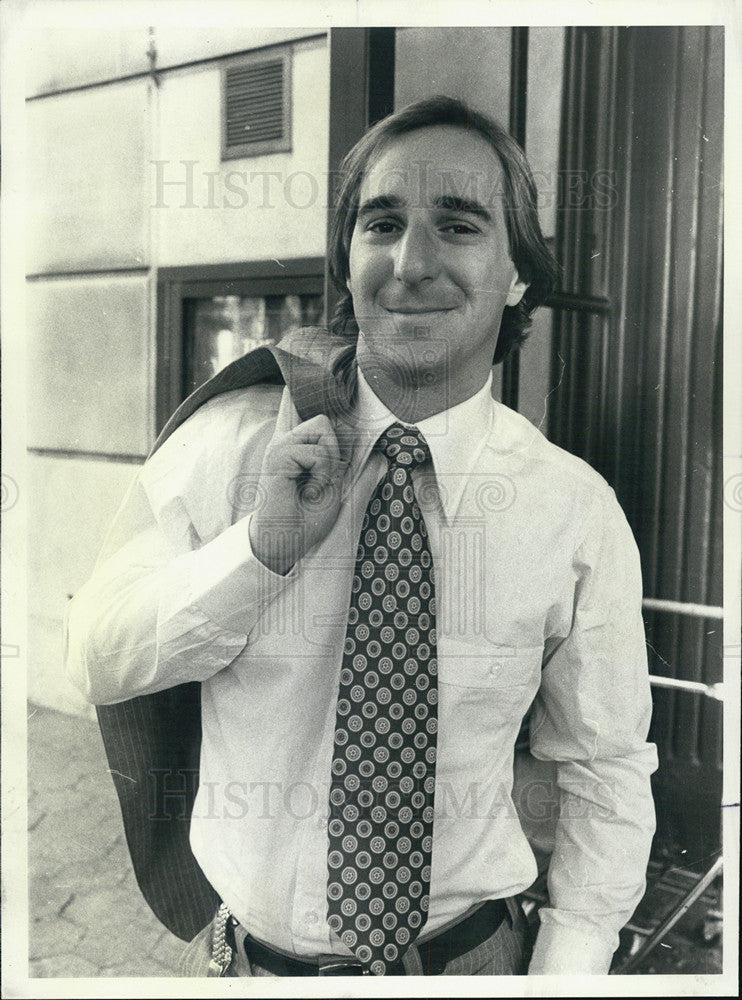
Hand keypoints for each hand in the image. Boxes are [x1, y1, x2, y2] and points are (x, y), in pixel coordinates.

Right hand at [248, 415, 346, 573]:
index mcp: (294, 447)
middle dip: (333, 449)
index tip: (296, 388)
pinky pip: (318, 453)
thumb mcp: (332, 483)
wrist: (287, 540)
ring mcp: (279, 447)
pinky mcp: (278, 455)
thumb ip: (337, 458)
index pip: (292, 408)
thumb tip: (354, 435)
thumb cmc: (307, 517)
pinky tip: (308, 492)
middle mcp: (284, 442)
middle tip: (321, 479)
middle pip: (322, 420)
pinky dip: (322, 475)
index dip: (295, 400)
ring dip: (328, 463)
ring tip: (314, 486)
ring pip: (322, 428)